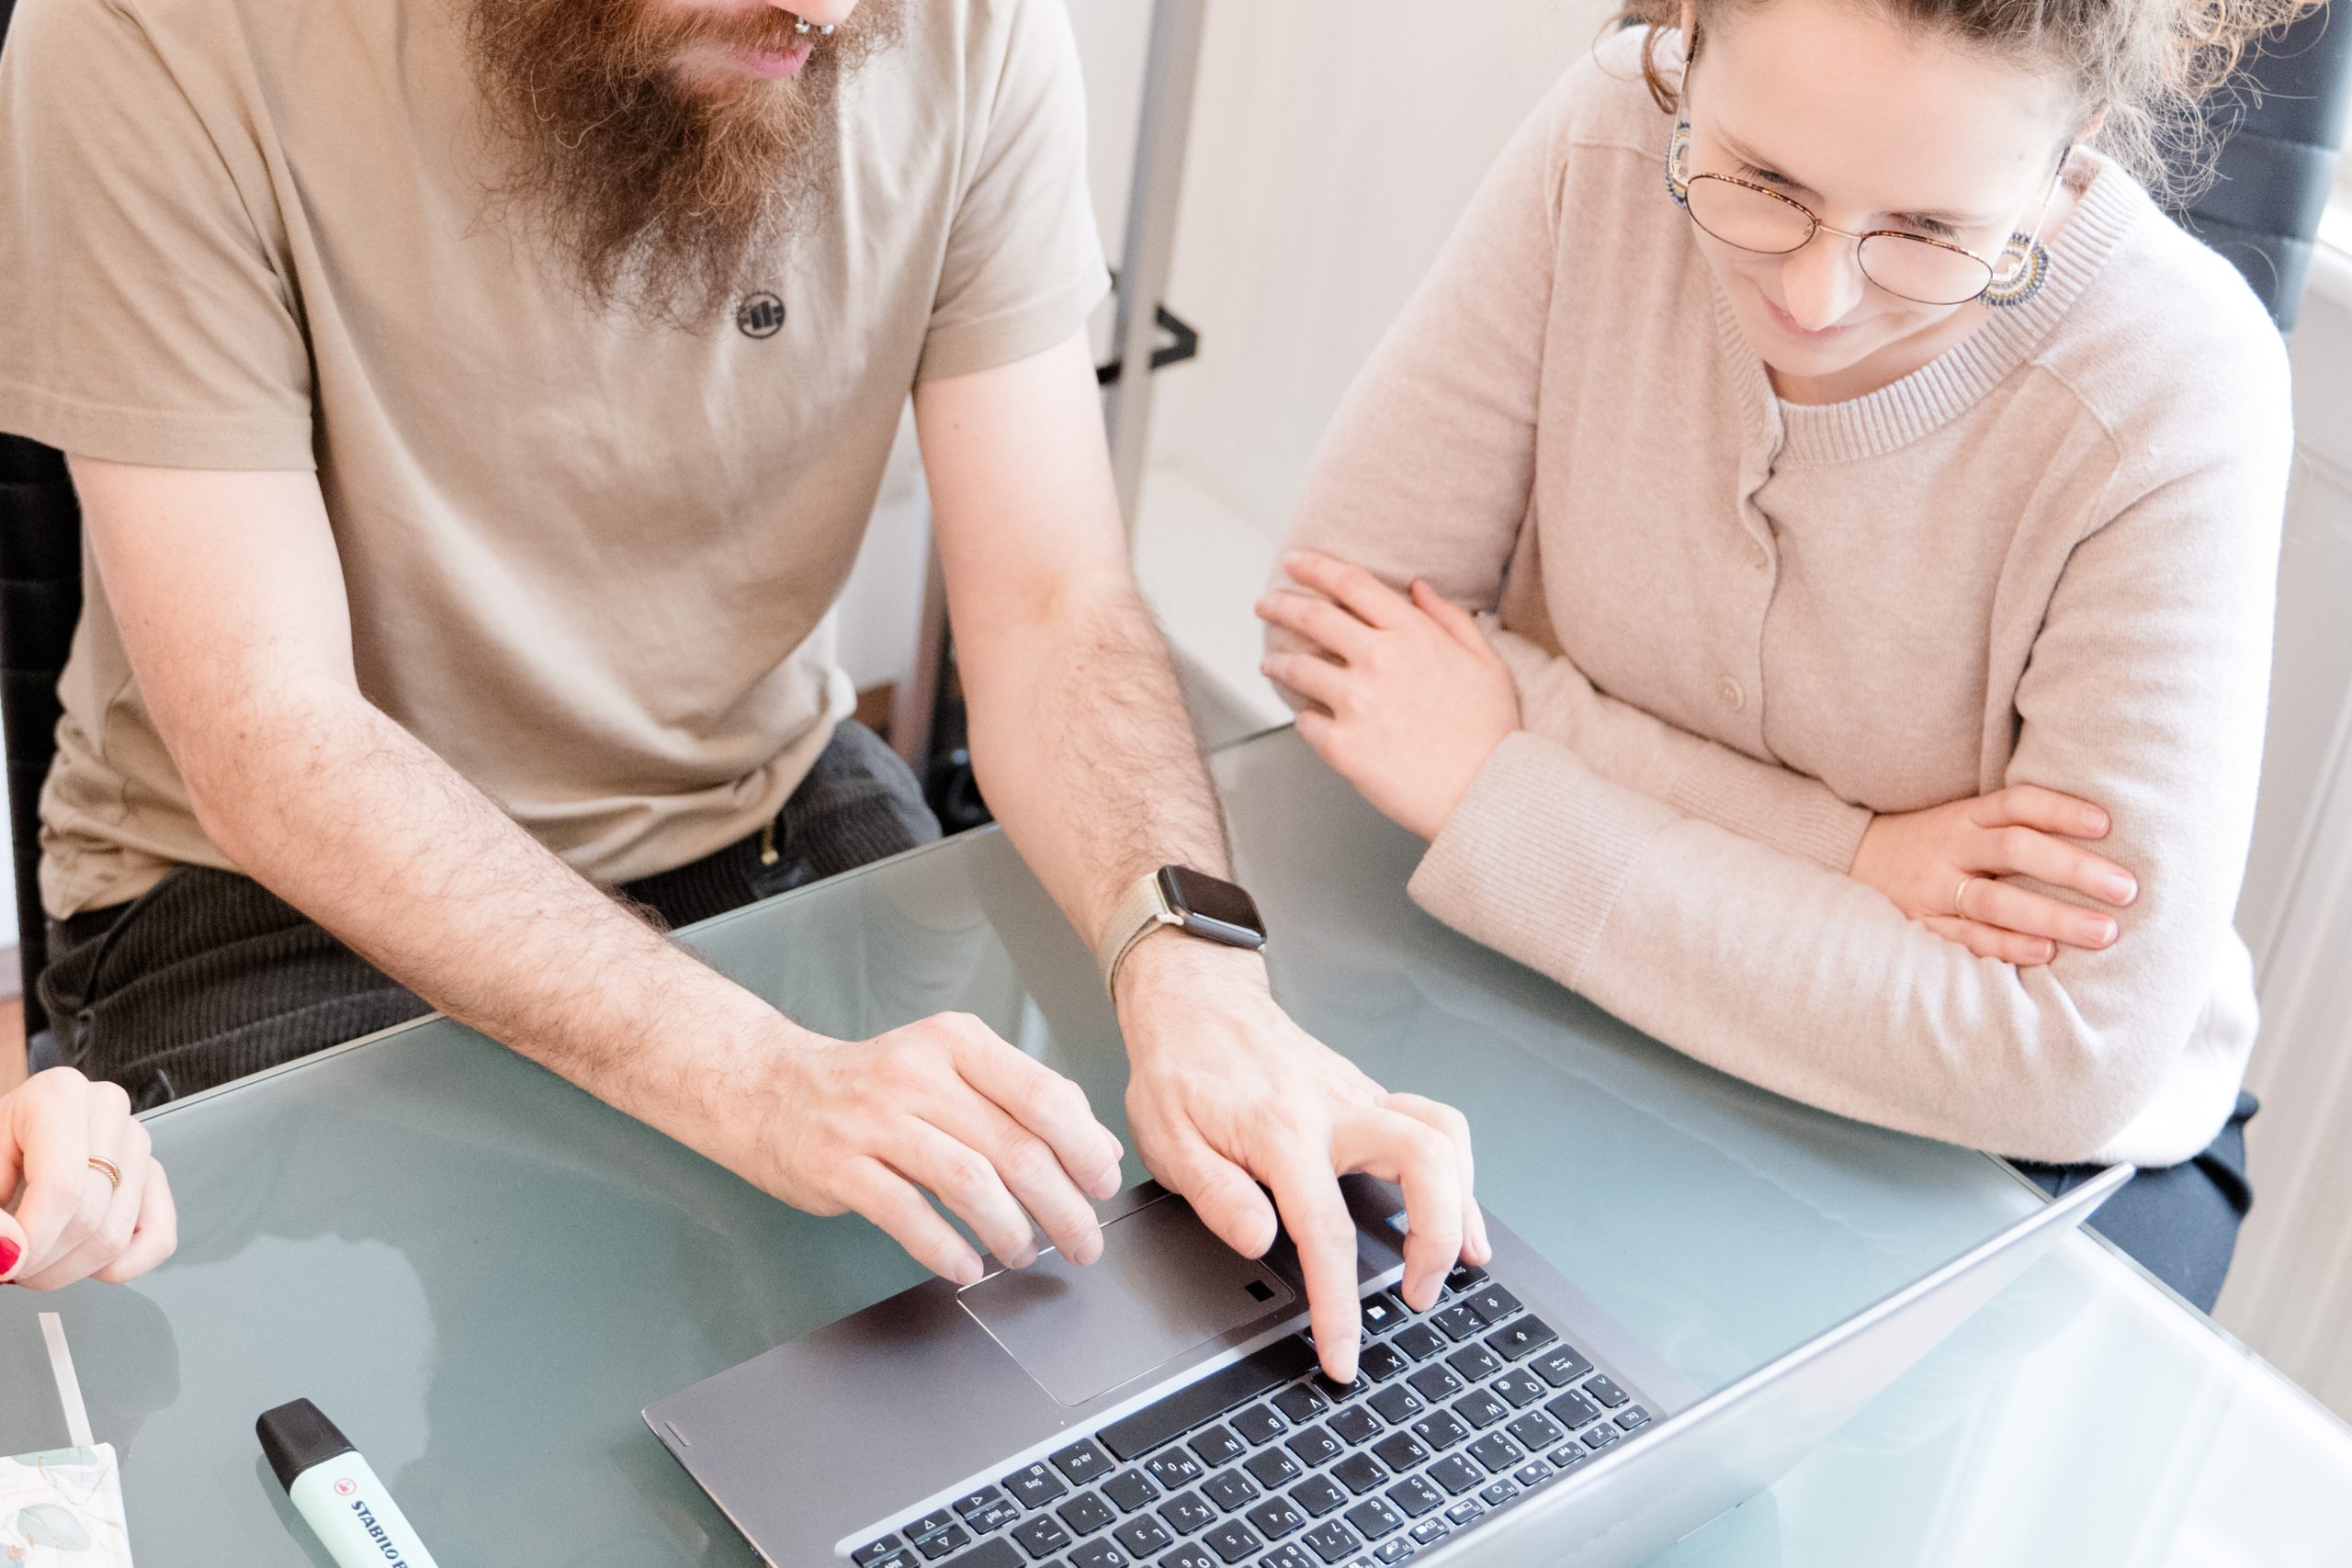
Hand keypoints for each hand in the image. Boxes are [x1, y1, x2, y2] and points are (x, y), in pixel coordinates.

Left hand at [1, 1067, 177, 1289]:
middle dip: (40, 1259)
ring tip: (30, 1255)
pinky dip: (115, 1268)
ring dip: (64, 1269)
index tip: (3, 1262)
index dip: (30, 1239)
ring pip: (114, 1239)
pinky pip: (157, 1241)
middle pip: (88, 1218)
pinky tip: (74, 1258)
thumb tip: (9, 1251)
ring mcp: (137, 1144)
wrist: (1, 1144)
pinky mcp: (154, 1177)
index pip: (62, 1187)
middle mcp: (108, 1111)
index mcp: (60, 1094)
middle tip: (7, 1262)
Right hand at [722, 1013, 1125, 1284]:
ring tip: (1023, 1253)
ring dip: (1009, 1229)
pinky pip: (905, 1213)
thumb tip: (1100, 1151)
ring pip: (968, 1181)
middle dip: (1062, 1206)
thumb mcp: (953, 1071)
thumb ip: (1025, 1103)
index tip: (1103, 1186)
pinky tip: (966, 1266)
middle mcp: (918, 1073)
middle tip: (1081, 1242)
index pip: (1044, 1094)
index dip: (1084, 1148)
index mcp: (958, 1043)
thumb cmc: (878, 1088)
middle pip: (1014, 1146)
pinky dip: (944, 1248)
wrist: (774, 1089)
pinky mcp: (838, 1164)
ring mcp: (874, 1118)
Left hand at [1114, 935, 1490, 1382]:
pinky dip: (1457, 1171)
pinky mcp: (1371, 1094)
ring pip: (1446, 1136)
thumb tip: (1259, 1243)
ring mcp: (1361, 1097)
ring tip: (1462, 1257)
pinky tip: (1454, 1208)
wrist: (1198, 1001)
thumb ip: (1217, 1195)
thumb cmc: (1181, 1070)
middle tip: (1417, 1292)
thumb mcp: (1167, 1140)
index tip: (1344, 1356)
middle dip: (1437, 1237)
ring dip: (1464, 1201)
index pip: (1325, 1232)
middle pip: (1426, 1162)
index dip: (1339, 1305)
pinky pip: (1435, 1126)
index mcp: (1282, 1132)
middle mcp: (1335, 1110)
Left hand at [1256, 549, 1520, 841]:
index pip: (1352, 584)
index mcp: (1413, 635)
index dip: (1316, 567)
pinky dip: (1304, 716)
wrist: (1486, 795)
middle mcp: (1379, 661)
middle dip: (1280, 604)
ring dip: (1277, 661)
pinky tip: (1307, 716)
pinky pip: (1305, 721)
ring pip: (1296, 668)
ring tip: (1270, 663)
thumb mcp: (1486, 663)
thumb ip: (1449, 620)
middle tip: (1265, 603)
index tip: (1294, 562)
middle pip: (1312, 617)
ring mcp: (1356, 703)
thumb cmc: (1490, 734)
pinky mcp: (1341, 745)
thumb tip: (1419, 588)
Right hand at [1851, 785, 2138, 964]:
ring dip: (2052, 916)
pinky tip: (2046, 954)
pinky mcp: (1920, 924)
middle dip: (2074, 870)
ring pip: (1995, 900)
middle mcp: (1951, 848)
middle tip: (2126, 890)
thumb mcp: (1966, 822)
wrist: (1857, 863)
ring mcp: (1933, 887)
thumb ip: (2016, 825)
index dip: (2061, 810)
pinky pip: (1966, 937)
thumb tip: (2103, 832)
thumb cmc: (1936, 845)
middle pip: (2014, 849)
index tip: (2107, 825)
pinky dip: (2007, 946)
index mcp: (1966, 816)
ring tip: (2102, 932)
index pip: (2017, 804)